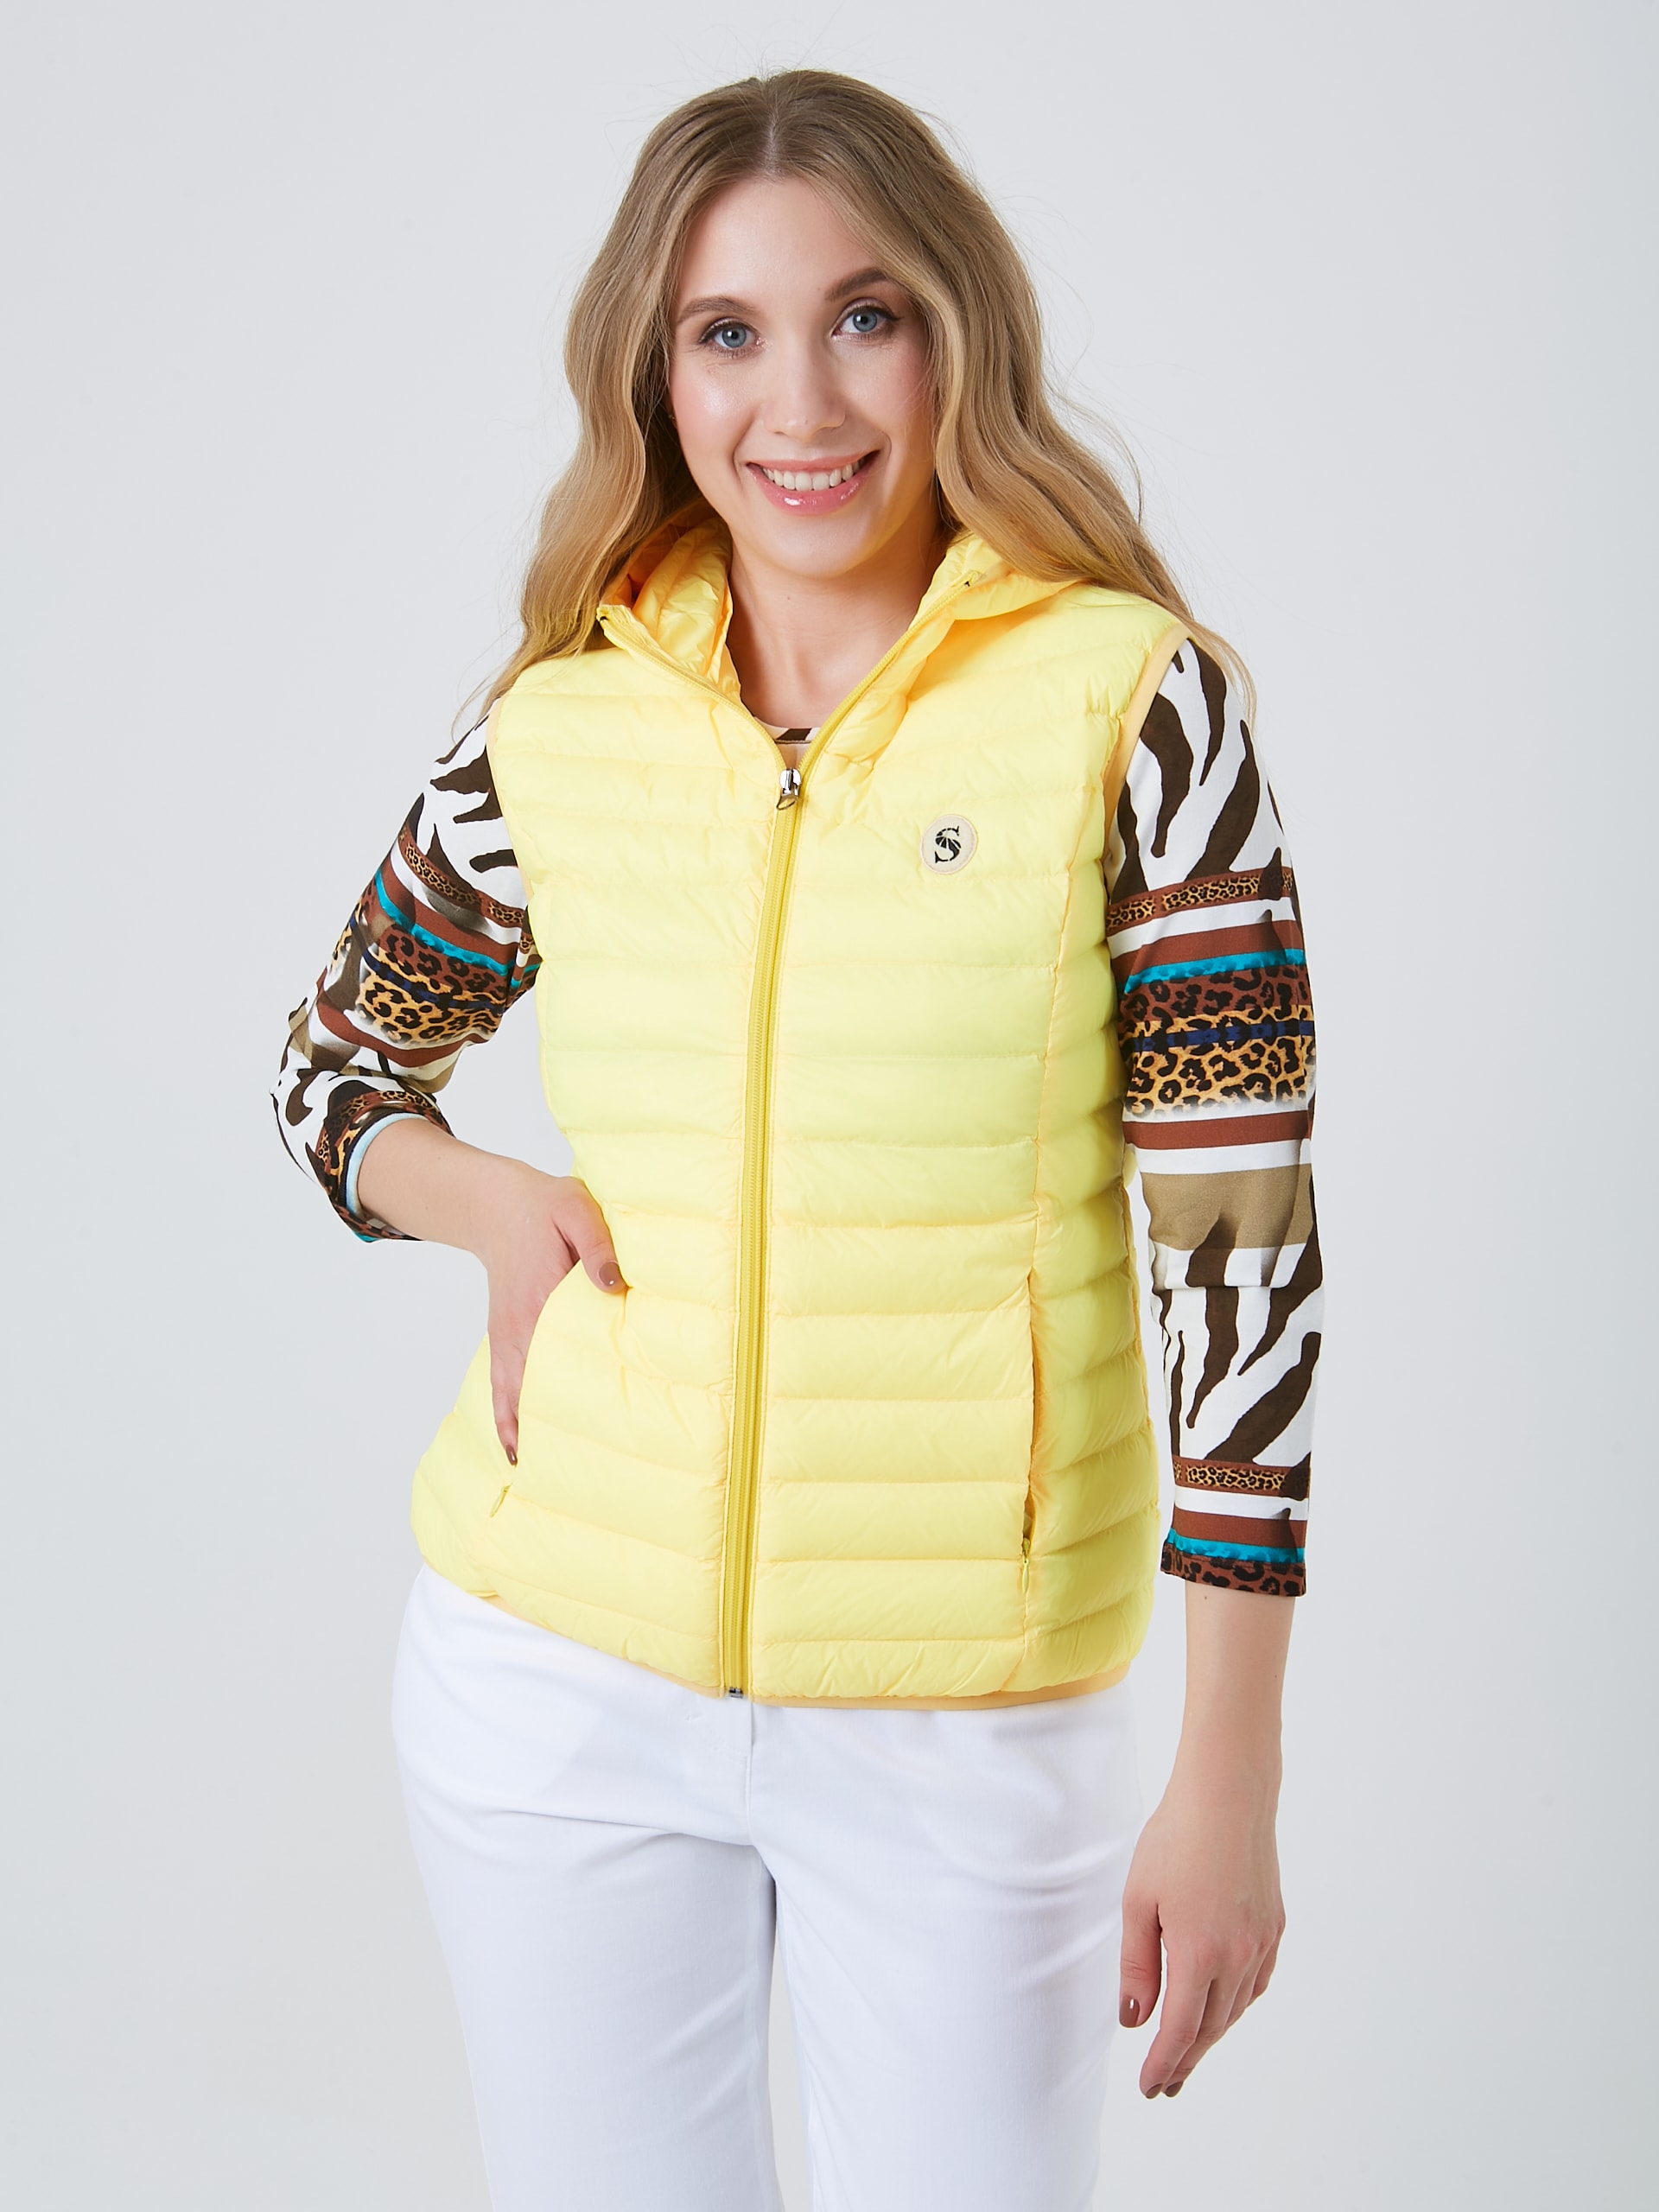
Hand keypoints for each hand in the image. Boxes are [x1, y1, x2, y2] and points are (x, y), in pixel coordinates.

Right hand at [470, 1160, 624, 1463]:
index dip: (586, 1385)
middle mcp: (522, 1324)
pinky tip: (515, 1450)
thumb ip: (597, 1245)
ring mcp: (508, 1335)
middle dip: (558, 1425)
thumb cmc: (545, 1207)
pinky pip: (499, 1385)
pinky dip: (504, 1419)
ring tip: (547, 1476)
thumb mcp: (576, 1209)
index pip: (567, 1347)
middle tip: (580, 1470)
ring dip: (529, 1431)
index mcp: (545, 1293)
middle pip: (538, 1382)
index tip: (605, 1424)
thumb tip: (613, 1284)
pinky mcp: (503, 1338)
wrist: (496, 1205)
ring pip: (515, 1393)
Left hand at [1117, 1761, 1284, 2097]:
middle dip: (1186, 2059)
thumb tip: (1135, 2020)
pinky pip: (1256, 1982)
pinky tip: (1223, 2007)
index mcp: (1200, 1954)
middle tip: (1166, 2084)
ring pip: (1236, 2008)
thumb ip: (1137, 1966)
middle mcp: (1238, 1957)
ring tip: (1188, 2051)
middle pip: (1211, 2028)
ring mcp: (1261, 1943)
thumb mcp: (1138, 1901)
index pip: (1181, 2031)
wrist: (1228, 1795)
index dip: (1164, 2064)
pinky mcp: (1274, 1926)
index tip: (1150, 2087)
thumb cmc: (1175, 1839)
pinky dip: (1237, 2004)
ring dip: (1211, 2034)